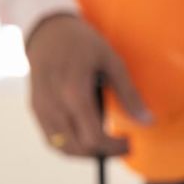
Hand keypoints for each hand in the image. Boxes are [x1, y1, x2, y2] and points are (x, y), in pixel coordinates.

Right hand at [26, 14, 149, 157]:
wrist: (47, 31)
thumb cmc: (84, 43)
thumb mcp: (112, 62)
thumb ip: (129, 94)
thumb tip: (148, 121)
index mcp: (73, 92)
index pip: (93, 137)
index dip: (114, 147)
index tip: (130, 143)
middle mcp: (53, 104)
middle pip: (79, 147)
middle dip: (103, 153)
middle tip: (122, 146)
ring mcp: (40, 108)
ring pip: (62, 148)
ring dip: (86, 153)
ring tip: (107, 144)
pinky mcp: (35, 108)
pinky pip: (51, 140)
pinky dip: (70, 146)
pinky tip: (87, 137)